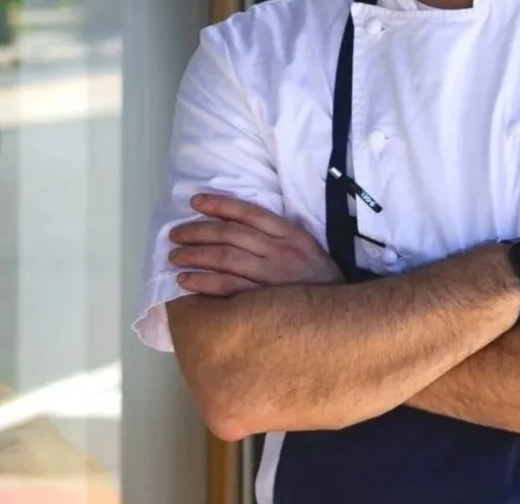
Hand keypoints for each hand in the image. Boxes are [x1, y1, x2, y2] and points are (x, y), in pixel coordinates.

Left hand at [168, 194, 342, 296]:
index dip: (220, 205)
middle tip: (175, 234)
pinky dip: (203, 283)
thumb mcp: (307, 250)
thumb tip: (237, 226)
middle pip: (231, 235)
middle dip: (198, 231)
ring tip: (174, 256)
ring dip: (195, 255)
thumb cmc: (319, 282)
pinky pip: (227, 289)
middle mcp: (281, 252)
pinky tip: (185, 281)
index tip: (195, 202)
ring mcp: (272, 277)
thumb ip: (279, 237)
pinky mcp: (264, 302)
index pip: (249, 213)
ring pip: (225, 258)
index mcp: (292, 235)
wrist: (345, 318)